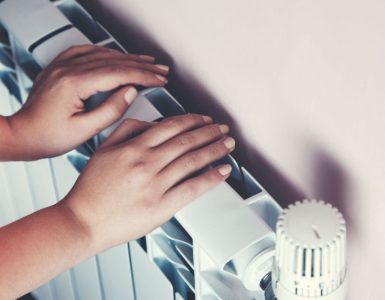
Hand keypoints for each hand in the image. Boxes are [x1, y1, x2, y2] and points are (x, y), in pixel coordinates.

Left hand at [6, 45, 168, 159]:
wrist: (24, 134)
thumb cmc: (49, 136)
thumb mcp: (84, 130)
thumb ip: (110, 110)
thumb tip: (130, 92)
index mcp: (74, 84)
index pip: (118, 73)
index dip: (143, 76)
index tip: (159, 79)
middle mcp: (68, 69)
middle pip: (114, 61)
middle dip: (142, 65)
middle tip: (161, 70)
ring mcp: (62, 65)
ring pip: (103, 54)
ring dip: (128, 58)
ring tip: (147, 62)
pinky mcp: (60, 66)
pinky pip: (87, 51)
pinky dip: (107, 52)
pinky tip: (117, 55)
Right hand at [60, 114, 234, 250]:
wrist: (83, 221)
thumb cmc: (92, 188)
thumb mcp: (104, 149)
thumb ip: (127, 130)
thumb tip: (153, 122)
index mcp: (133, 147)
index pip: (171, 127)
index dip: (193, 121)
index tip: (205, 120)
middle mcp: (146, 163)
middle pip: (186, 141)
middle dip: (209, 133)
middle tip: (223, 129)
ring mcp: (155, 185)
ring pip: (192, 161)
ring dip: (214, 150)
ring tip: (228, 144)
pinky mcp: (161, 207)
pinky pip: (192, 188)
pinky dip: (210, 178)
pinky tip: (222, 170)